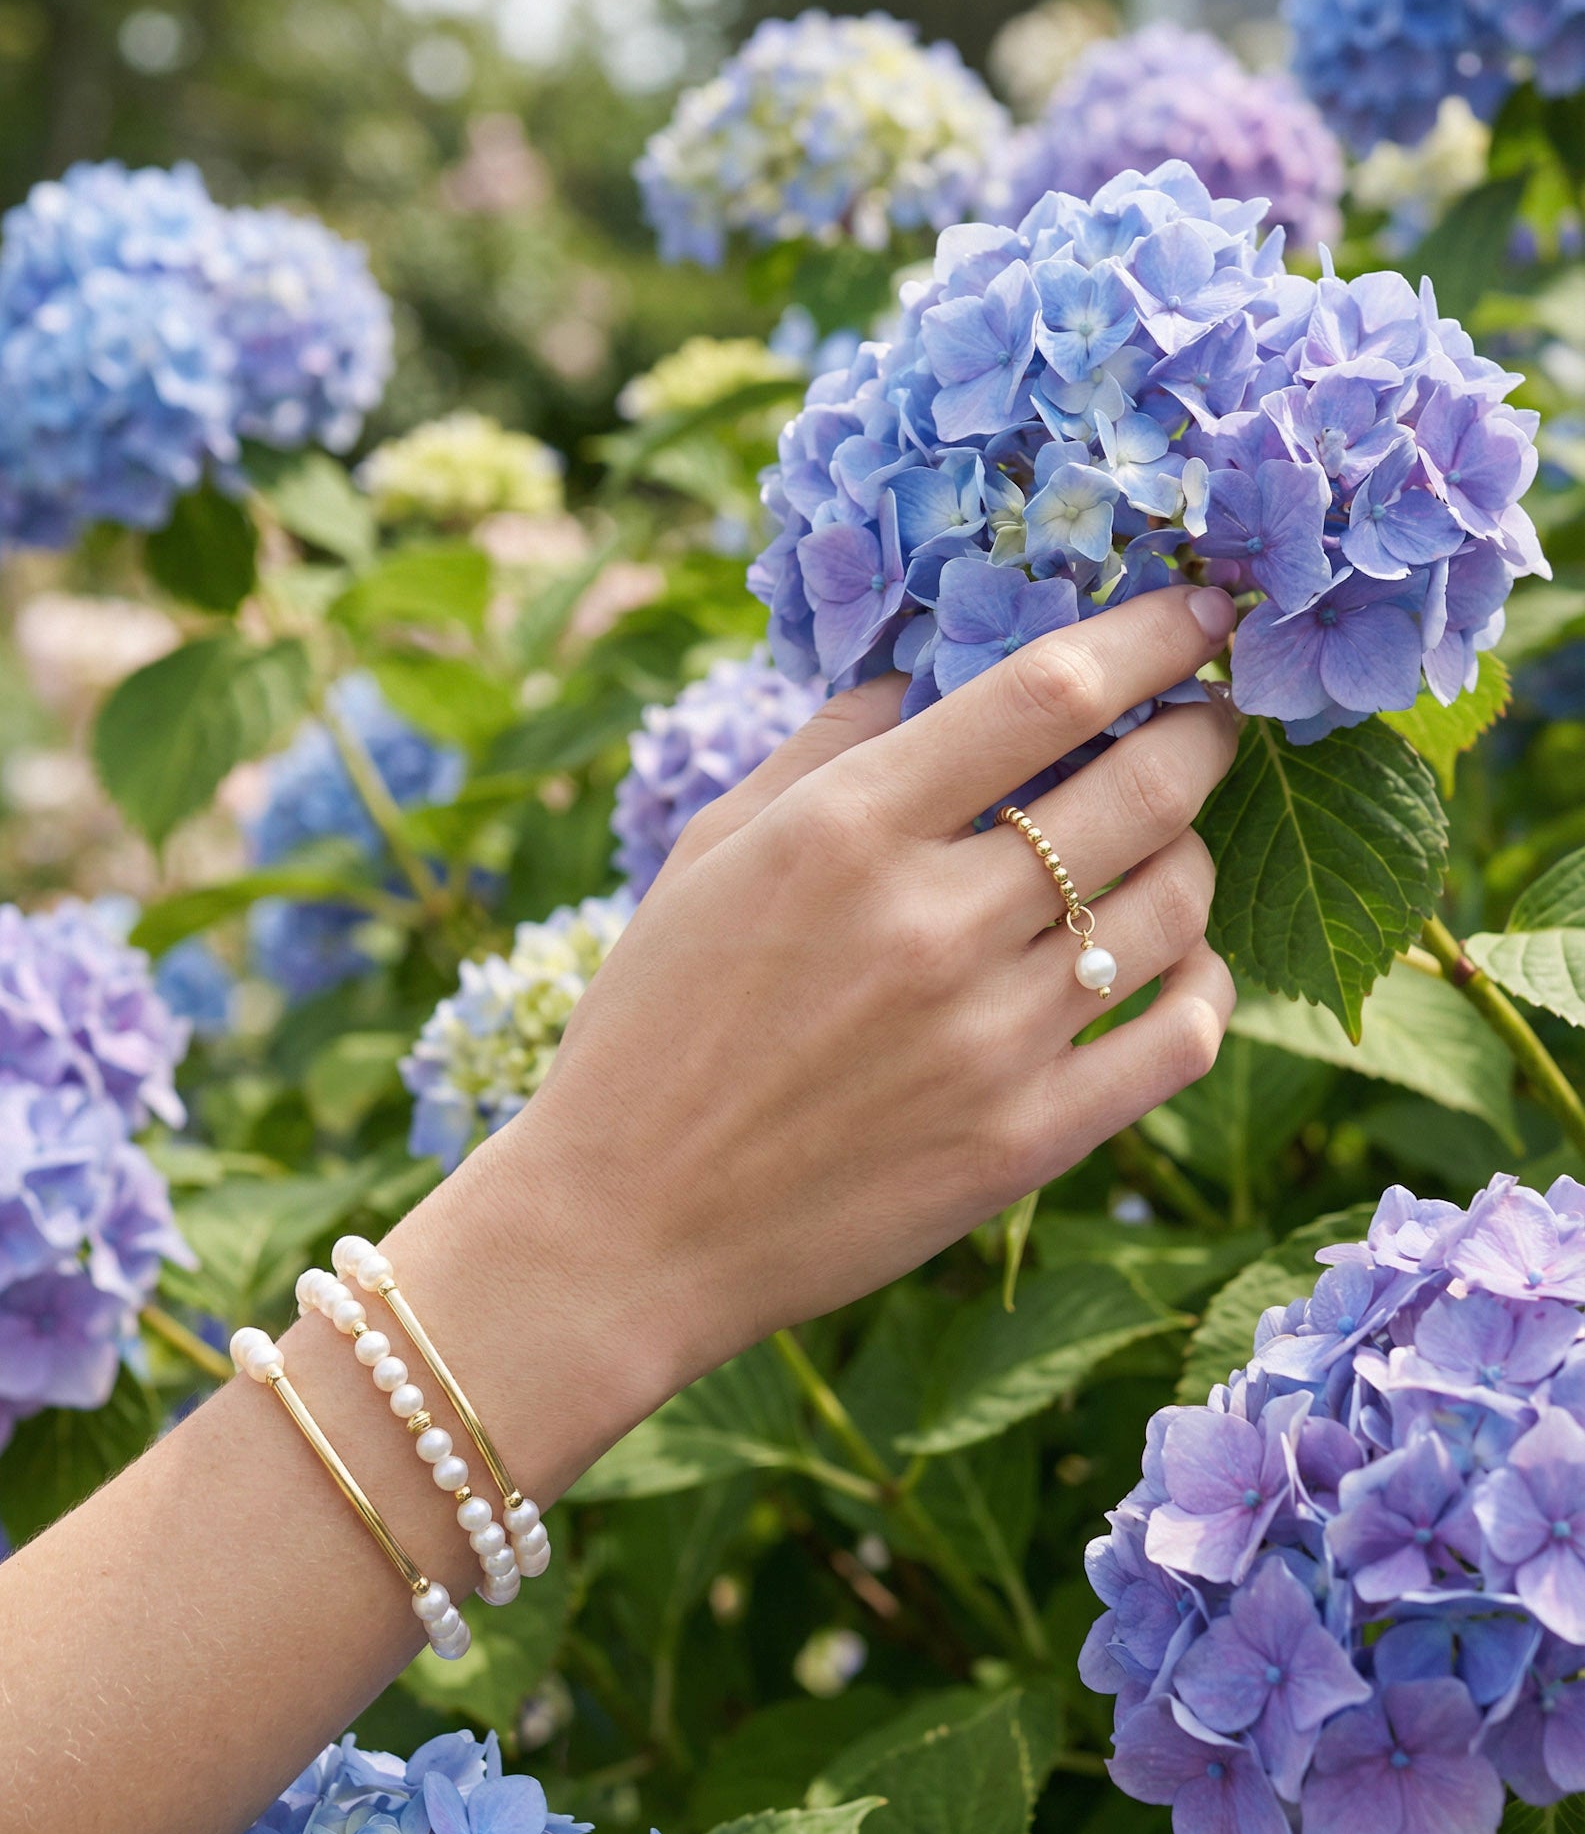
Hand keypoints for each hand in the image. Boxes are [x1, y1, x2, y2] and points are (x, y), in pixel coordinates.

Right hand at [460, 584, 1239, 1397]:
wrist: (627, 1228)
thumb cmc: (653, 1025)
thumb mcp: (709, 855)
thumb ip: (825, 748)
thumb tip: (931, 670)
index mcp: (848, 831)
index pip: (1049, 692)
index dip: (1152, 634)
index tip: (1203, 605)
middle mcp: (933, 921)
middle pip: (1147, 785)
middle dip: (1203, 732)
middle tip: (1206, 723)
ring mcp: (991, 1038)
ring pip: (1177, 905)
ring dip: (1193, 853)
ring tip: (1165, 846)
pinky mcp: (1025, 1142)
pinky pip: (1182, 1038)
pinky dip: (1206, 984)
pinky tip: (1177, 965)